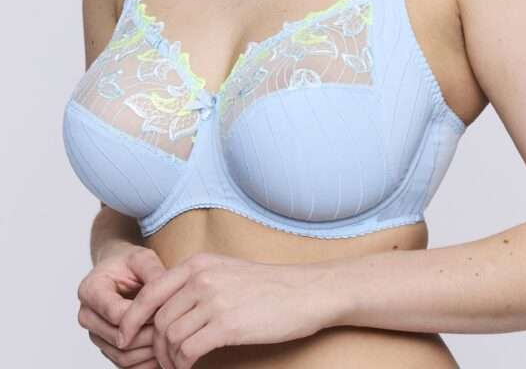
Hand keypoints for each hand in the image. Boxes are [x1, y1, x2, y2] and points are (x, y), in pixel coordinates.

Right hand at [77, 242, 166, 367]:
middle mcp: (87, 315)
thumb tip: (167, 296)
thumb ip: (153, 273)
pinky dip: (146, 361)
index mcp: (90, 290)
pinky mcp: (105, 346)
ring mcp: (95, 334)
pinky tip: (165, 348)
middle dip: (149, 333)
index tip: (166, 309)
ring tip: (173, 337)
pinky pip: (125, 364)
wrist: (119, 270)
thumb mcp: (143, 258)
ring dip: (149, 350)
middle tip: (174, 325)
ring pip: (122, 355)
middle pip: (118, 337)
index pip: (117, 313)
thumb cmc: (130, 263)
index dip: (144, 315)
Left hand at [117, 252, 341, 368]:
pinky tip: (191, 367)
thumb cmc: (267, 285)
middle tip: (160, 361)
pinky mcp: (227, 324)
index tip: (125, 337)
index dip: (131, 318)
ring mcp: (214, 300)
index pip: (150, 291)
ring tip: (177, 366)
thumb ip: (195, 283)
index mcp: (198, 264)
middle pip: (157, 319)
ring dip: (168, 359)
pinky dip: (183, 365)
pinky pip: (188, 351)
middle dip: (152, 346)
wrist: (304, 291)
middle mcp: (201, 278)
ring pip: (169, 337)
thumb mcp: (226, 271)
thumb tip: (167, 309)